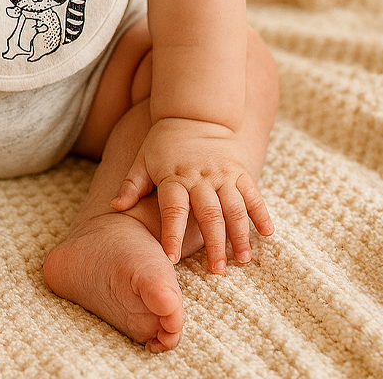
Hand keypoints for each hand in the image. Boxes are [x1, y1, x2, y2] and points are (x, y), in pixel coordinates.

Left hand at [111, 117, 272, 270]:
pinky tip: (267, 234)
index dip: (171, 233)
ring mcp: (223, 174)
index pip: (173, 209)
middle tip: (217, 271)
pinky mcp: (240, 170)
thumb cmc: (164, 141)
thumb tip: (115, 207)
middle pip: (209, 214)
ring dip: (240, 234)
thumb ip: (132, 183)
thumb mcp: (143, 158)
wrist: (194, 111)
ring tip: (242, 259)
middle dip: (214, 244)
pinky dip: (261, 213)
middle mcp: (200, 177)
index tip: (170, 259)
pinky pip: (253, 194)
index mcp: (174, 177)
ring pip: (234, 208)